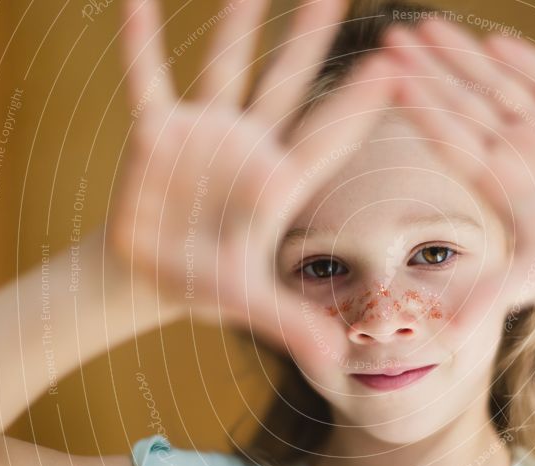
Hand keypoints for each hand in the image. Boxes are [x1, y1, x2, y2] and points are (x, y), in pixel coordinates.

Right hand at [109, 0, 397, 352]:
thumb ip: (291, 324)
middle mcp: (250, 147)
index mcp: (280, 183)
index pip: (328, 136)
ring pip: (227, 66)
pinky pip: (148, 81)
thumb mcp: (250, 304)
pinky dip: (141, 46)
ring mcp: (205, 134)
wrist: (152, 275)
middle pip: (289, 82)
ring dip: (238, 23)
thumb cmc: (206, 285)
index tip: (397, 63)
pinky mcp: (157, 134)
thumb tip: (335, 362)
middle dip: (311, 36)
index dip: (360, 101)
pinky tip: (137, 5)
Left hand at [383, 20, 534, 308]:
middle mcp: (513, 149)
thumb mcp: (532, 280)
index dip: (419, 109)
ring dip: (465, 57)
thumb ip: (490, 295)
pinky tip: (496, 43)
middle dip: (429, 70)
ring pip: (499, 85)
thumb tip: (447, 334)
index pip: (448, 138)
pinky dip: (527, 63)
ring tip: (429, 27)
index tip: (385, 82)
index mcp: (493, 181)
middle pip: (463, 102)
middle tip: (392, 37)